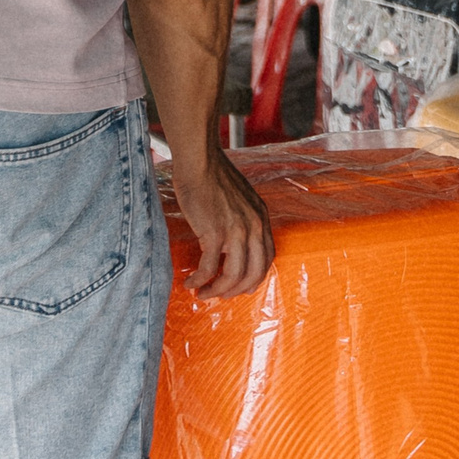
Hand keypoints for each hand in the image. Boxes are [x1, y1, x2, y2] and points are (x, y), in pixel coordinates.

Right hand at [169, 147, 273, 299]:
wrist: (200, 162)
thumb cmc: (213, 177)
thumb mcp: (240, 198)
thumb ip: (242, 219)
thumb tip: (231, 241)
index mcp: (261, 218)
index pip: (267, 258)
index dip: (255, 277)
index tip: (241, 287)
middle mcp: (254, 227)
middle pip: (254, 272)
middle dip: (236, 290)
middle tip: (220, 295)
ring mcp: (236, 231)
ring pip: (233, 276)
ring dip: (217, 290)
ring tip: (203, 293)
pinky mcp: (214, 233)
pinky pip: (209, 268)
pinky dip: (199, 280)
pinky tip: (191, 283)